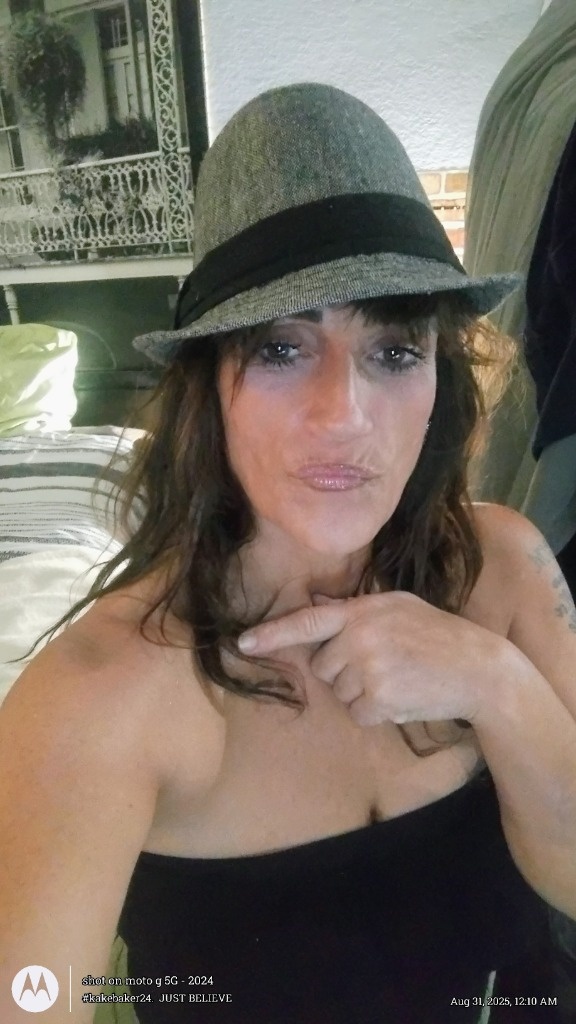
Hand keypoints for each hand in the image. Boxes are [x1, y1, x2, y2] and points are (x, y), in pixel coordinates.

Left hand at [238, 591, 505, 726]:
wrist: (477, 667)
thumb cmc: (437, 633)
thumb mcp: (398, 606)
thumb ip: (356, 608)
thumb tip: (318, 606)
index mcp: (363, 611)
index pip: (308, 621)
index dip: (273, 633)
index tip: (243, 642)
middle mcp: (360, 637)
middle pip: (324, 666)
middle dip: (345, 671)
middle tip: (384, 664)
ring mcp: (369, 668)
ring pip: (340, 692)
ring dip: (363, 693)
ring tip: (398, 679)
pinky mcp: (379, 699)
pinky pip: (357, 713)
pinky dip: (376, 712)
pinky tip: (402, 697)